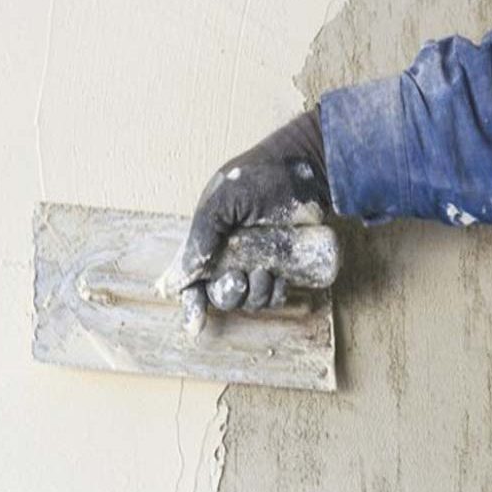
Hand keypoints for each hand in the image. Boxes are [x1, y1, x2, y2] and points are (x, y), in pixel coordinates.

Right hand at [160, 109, 331, 334]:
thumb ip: (201, 235)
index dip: (192, 304)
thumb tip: (185, 276)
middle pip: (220, 294)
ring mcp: (257, 261)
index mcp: (209, 239)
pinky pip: (273, 294)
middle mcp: (230, 254)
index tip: (196, 324)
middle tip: (239, 279)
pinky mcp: (283, 265)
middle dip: (228, 294)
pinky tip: (279, 281)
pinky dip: (273, 294)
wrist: (306, 167)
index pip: (193, 279)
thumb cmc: (259, 176)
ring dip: (254, 294)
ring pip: (248, 298)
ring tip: (265, 273)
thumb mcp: (222, 201)